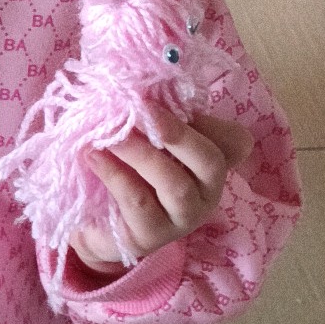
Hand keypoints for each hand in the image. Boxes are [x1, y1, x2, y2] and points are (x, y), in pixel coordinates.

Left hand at [69, 109, 253, 277]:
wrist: (95, 218)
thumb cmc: (127, 168)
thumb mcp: (144, 137)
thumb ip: (153, 116)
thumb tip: (148, 87)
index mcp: (208, 163)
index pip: (231, 141)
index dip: (209, 120)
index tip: (171, 98)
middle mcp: (205, 193)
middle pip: (210, 163)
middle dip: (178, 133)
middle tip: (144, 108)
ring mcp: (181, 219)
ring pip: (174, 185)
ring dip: (140, 153)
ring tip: (109, 136)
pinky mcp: (151, 236)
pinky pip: (137, 202)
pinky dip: (115, 175)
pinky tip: (93, 157)